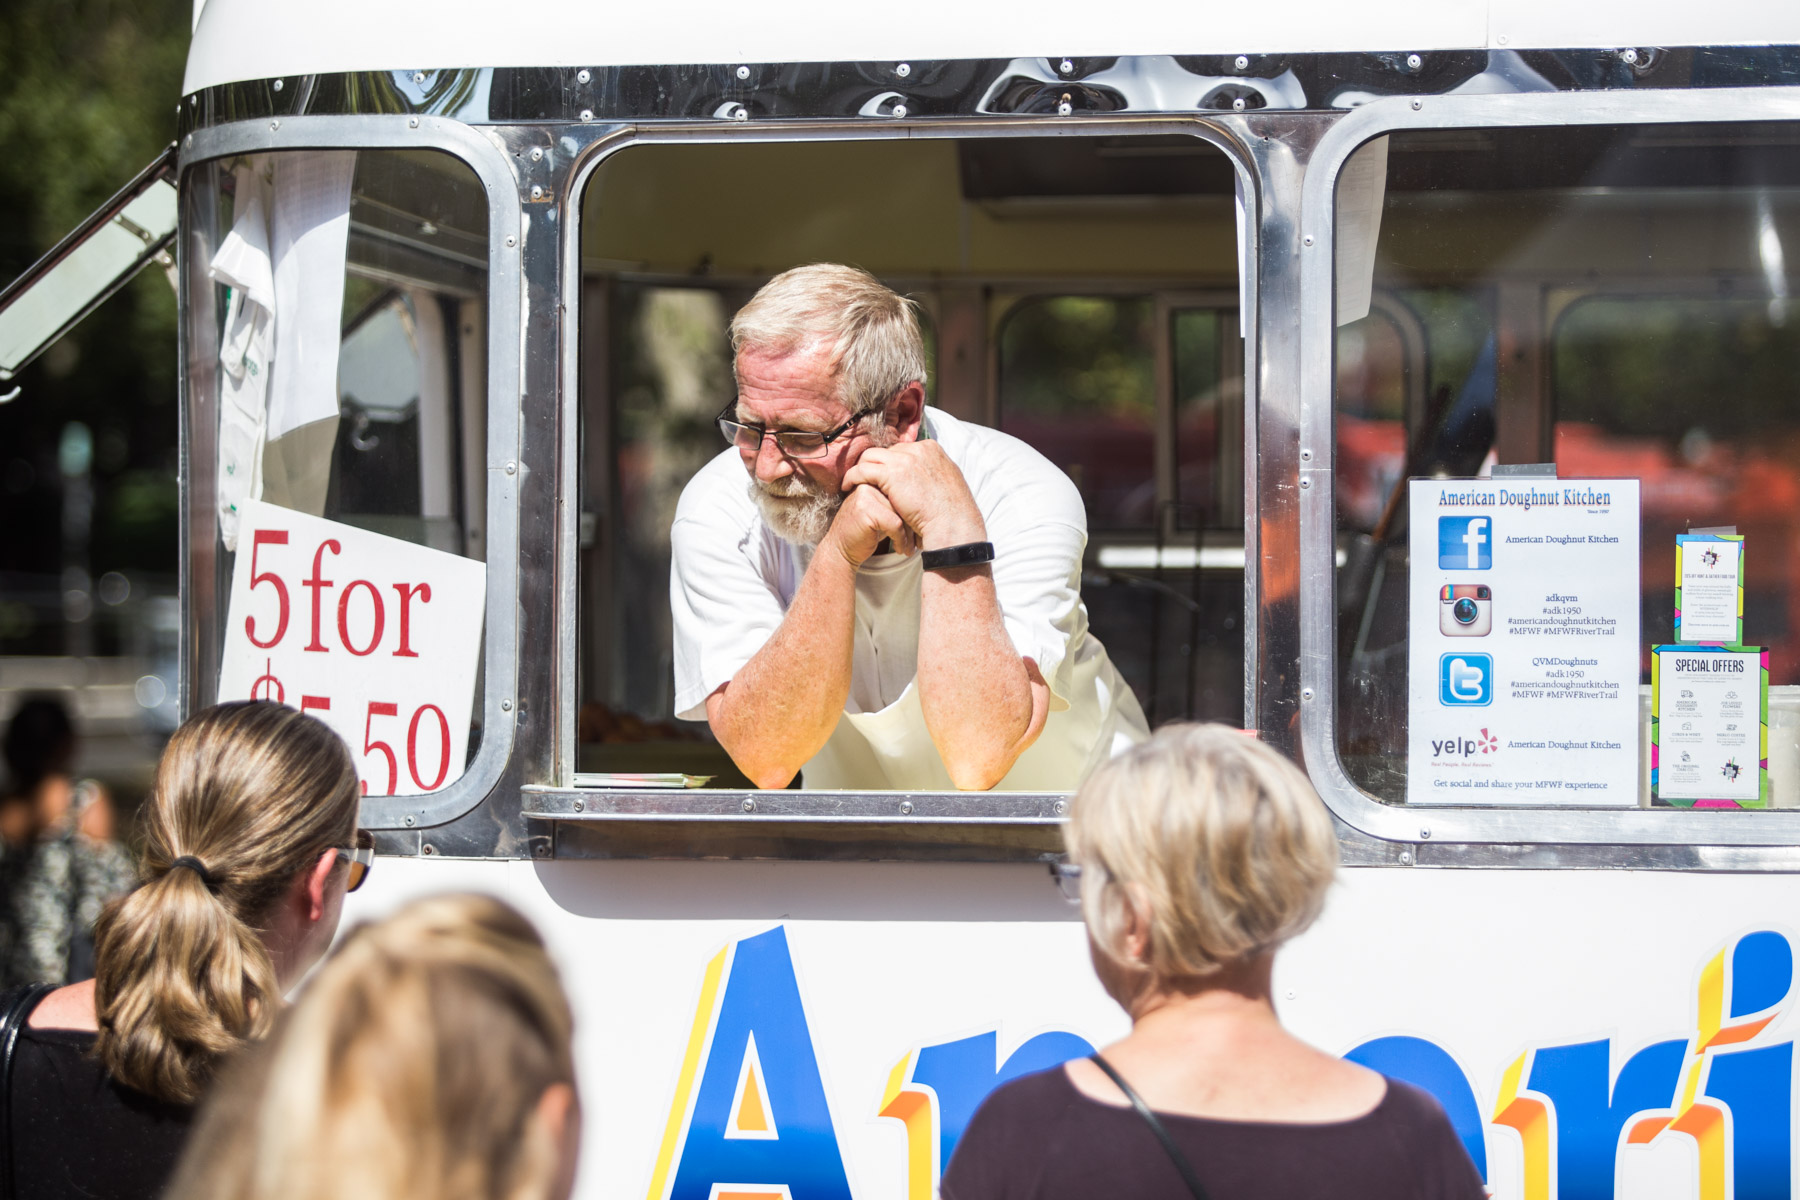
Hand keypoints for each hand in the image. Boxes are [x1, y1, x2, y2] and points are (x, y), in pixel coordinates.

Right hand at [823, 484, 917, 567]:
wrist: (841, 549)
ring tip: (910, 547)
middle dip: (913, 524)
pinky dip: (901, 539)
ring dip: (909, 534)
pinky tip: (901, 549)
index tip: (919, 530)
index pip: (904, 492)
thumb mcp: (884, 512)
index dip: (914, 512)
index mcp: (875, 479)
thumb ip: (897, 502)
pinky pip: (895, 523)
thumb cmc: (866, 532)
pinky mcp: (866, 508)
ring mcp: (866, 493)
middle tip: (918, 541)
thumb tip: (927, 503)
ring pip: (902, 513)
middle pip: (904, 501)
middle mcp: (869, 482)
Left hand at [840, 442, 985, 548]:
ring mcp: (904, 458)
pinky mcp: (891, 472)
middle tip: (865, 481)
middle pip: (886, 452)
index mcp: (931, 449)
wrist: (951, 524)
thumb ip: (931, 475)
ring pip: (871, 456)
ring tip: (853, 483)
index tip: (883, 477)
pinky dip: (853, 477)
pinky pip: (862, 469)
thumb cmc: (951, 514)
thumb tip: (921, 480)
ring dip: (861, 469)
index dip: (890, 464)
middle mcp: (918, 449)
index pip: (902, 450)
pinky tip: (848, 487)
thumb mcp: (945, 485)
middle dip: (875, 466)